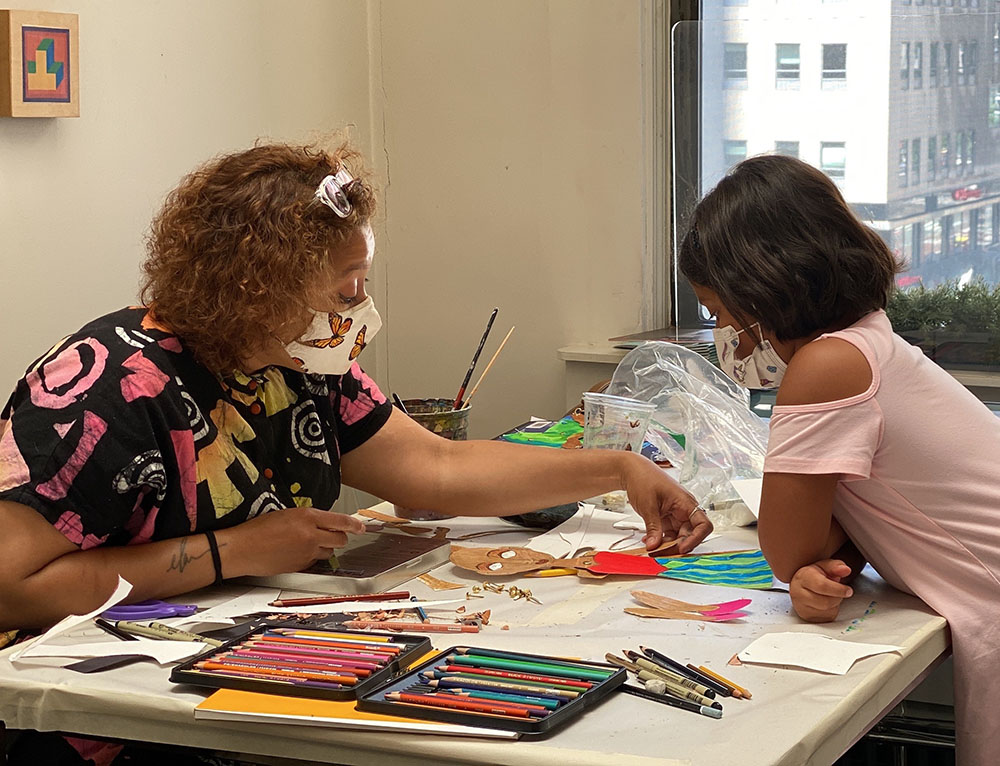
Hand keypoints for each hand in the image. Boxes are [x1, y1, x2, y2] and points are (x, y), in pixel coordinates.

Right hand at [227, 507, 364, 576]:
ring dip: (325, 548)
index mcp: (307, 517)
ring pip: (329, 552)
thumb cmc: (258, 529)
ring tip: (309, 543)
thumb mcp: (286, 514)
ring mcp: (306, 552)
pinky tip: (297, 552)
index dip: (354, 525)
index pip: (340, 521)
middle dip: (339, 537)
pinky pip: (314, 561)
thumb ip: (307, 518)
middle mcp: (310, 535)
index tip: (361, 527)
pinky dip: (311, 557)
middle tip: (334, 536)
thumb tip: (322, 523)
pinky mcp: (300, 566)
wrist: (242, 549)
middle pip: (340, 539)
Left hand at [619, 453, 710, 551]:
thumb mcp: (648, 505)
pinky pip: (668, 533)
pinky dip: (660, 540)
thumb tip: (655, 546)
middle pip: (689, 534)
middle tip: (661, 553)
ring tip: (653, 548)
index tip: (682, 548)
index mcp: (686, 502)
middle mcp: (684, 509)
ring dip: (667, 545)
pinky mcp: (666, 517)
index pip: (703, 525)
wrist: (631, 470)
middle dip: (677, 546)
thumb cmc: (643, 478)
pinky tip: (649, 541)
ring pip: (678, 536)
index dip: (696, 539)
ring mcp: (675, 514)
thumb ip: (653, 527)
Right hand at [789, 559, 853, 622]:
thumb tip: (845, 570)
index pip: (822, 586)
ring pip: (827, 611)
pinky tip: (826, 603)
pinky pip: (826, 618)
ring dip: (835, 604)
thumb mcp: (825, 566)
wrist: (802, 585)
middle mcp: (798, 593)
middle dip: (837, 597)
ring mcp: (801, 607)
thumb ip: (836, 567)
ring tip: (829, 595)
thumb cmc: (813, 575)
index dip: (838, 589)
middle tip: (840, 592)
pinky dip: (831, 611)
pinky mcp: (807, 617)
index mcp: (802, 578)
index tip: (848, 590)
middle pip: (826, 602)